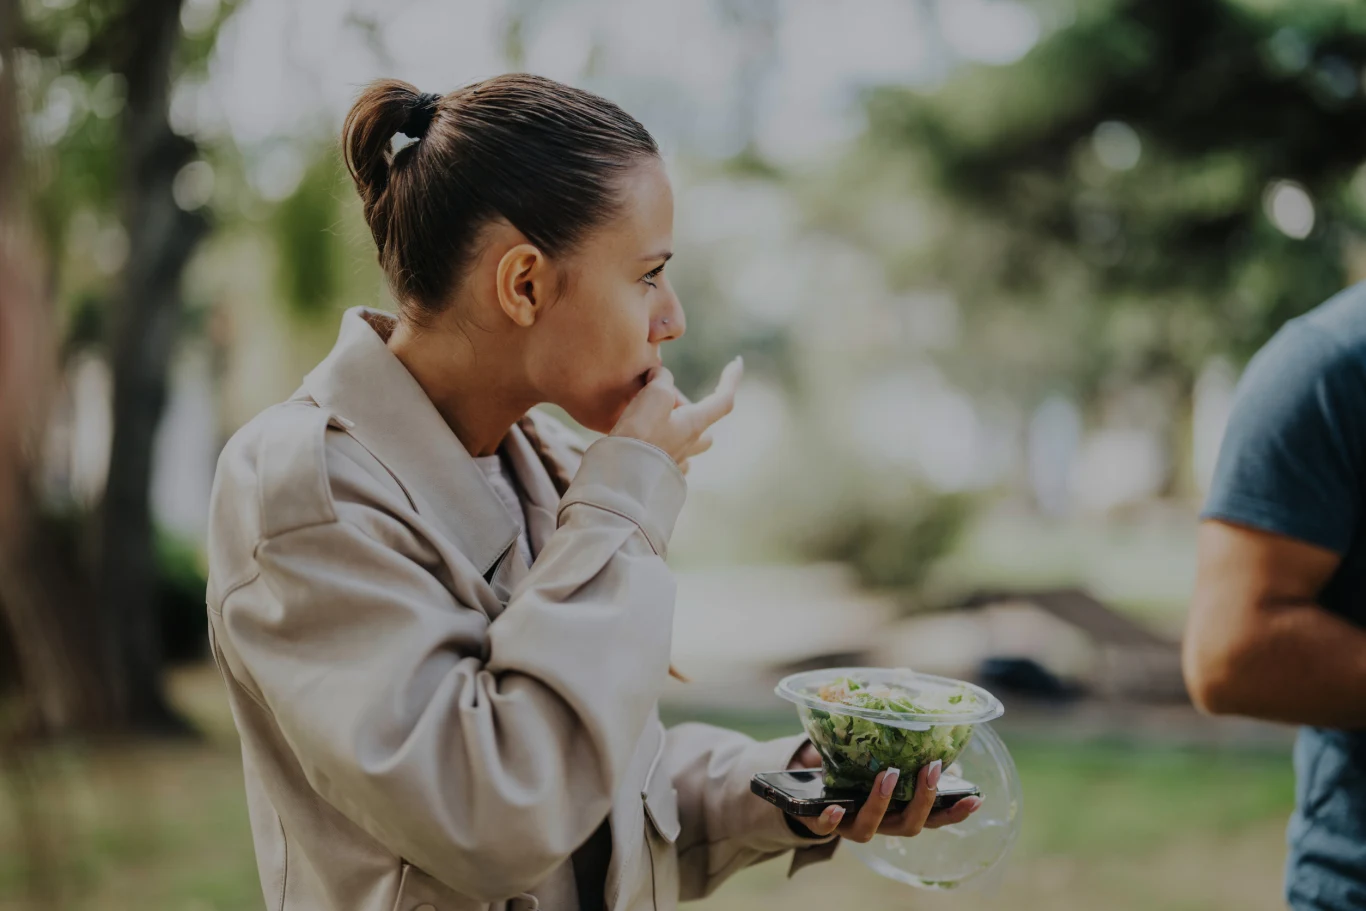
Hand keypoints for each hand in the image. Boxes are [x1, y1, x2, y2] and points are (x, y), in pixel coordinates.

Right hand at [610, 357, 742, 469]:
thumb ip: (662, 380)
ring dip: (675, 431)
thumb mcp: (654, 395)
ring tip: (649, 420)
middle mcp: (689, 446)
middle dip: (694, 413)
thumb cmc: (640, 434)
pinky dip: (660, 449)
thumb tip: (660, 377)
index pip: (723, 399)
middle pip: (705, 429)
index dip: (731, 378)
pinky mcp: (656, 476)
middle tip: (668, 401)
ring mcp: (674, 464)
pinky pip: (666, 461)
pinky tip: (644, 444)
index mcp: (694, 425)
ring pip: (686, 446)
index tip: (737, 363)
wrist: (620, 478)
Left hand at [788, 747, 982, 841]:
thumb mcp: (884, 761)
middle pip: (909, 825)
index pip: (934, 819)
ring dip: (881, 802)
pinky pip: (824, 827)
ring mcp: (851, 825)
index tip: (976, 798)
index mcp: (899, 812)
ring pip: (869, 829)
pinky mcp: (821, 821)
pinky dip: (830, 820)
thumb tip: (923, 714)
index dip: (955, 813)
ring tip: (888, 774)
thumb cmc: (858, 774)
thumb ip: (904, 747)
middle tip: (930, 768)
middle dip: (923, 799)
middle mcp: (880, 824)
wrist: (815, 794)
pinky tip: (835, 808)